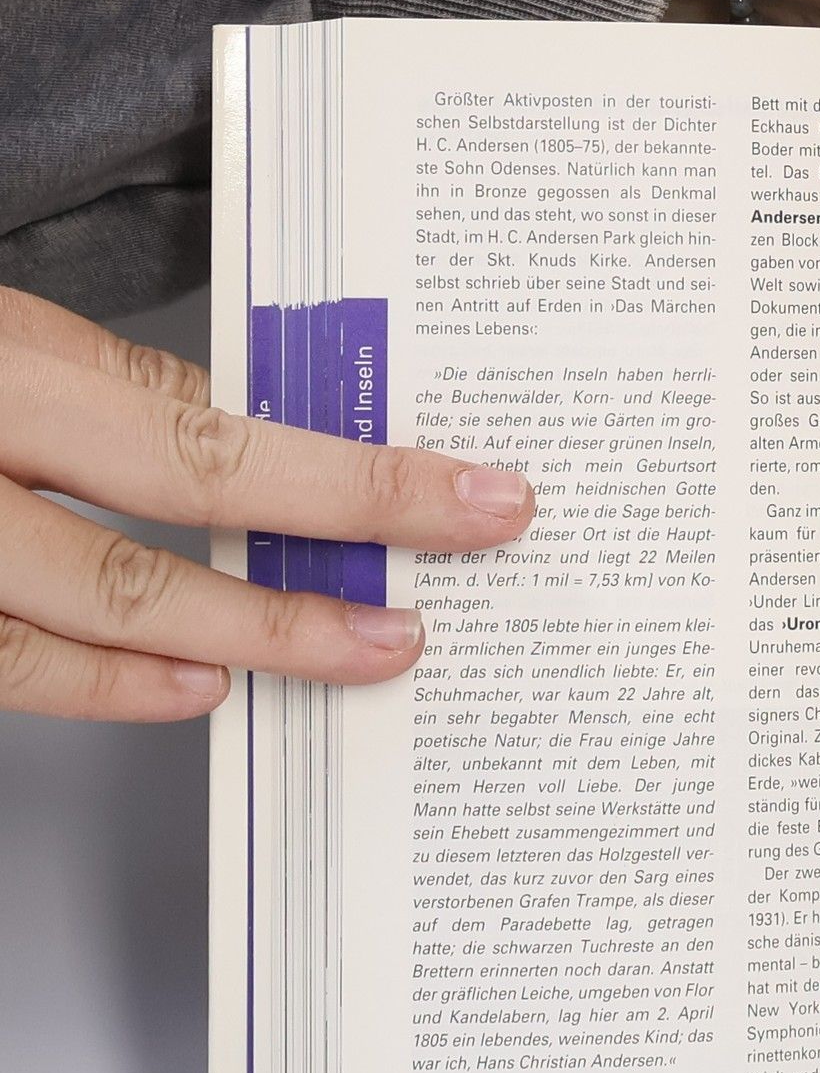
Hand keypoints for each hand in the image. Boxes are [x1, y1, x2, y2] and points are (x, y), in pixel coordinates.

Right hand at [0, 287, 535, 720]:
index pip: (215, 426)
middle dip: (325, 570)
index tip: (477, 497)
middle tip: (426, 613)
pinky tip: (191, 691)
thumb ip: (101, 380)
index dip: (358, 475)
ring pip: (88, 606)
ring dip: (240, 640)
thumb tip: (251, 437)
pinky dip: (99, 687)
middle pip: (174, 508)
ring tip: (351, 654)